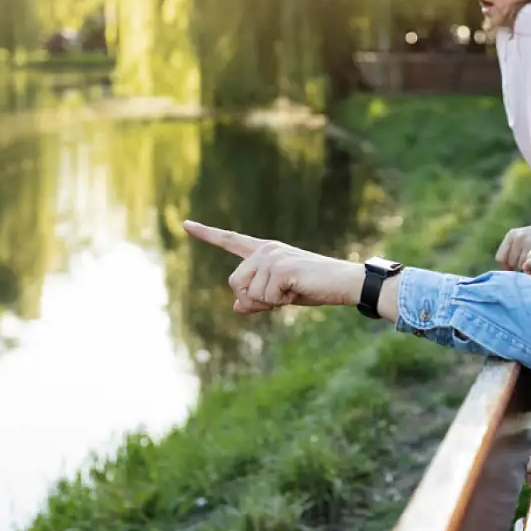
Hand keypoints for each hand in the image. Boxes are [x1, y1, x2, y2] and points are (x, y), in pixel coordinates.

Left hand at [183, 220, 364, 313]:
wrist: (344, 283)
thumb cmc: (315, 288)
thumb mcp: (281, 295)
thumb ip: (258, 298)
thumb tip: (236, 306)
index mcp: (265, 251)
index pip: (231, 240)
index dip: (207, 234)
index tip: (186, 224)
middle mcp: (266, 250)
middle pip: (235, 282)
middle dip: (253, 299)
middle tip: (281, 297)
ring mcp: (273, 257)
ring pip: (249, 293)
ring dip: (269, 302)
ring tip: (293, 292)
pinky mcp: (280, 268)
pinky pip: (265, 297)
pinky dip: (280, 302)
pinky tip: (298, 291)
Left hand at [495, 216, 530, 270]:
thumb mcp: (523, 239)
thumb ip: (513, 252)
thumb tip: (506, 272)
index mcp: (512, 235)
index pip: (500, 258)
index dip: (506, 267)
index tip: (513, 270)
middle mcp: (518, 237)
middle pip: (511, 263)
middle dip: (519, 266)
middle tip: (530, 261)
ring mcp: (528, 242)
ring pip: (521, 266)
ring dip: (528, 267)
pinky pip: (530, 265)